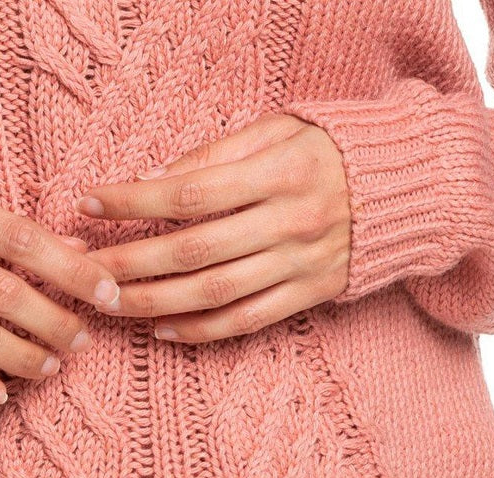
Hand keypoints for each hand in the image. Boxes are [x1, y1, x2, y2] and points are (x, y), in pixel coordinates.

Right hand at [0, 175, 121, 405]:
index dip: (72, 269)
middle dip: (53, 321)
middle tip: (83, 339)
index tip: (109, 294)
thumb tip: (81, 248)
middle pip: (2, 291)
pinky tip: (0, 392)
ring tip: (52, 365)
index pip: (21, 238)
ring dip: (21, 356)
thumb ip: (9, 230)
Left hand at [75, 113, 350, 341]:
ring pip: (212, 293)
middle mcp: (288, 222)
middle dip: (128, 261)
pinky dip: (200, 331)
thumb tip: (152, 179)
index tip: (88, 203)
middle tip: (84, 267)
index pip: (187, 193)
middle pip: (191, 252)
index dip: (132, 201)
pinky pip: (246, 322)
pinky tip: (160, 330)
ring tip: (108, 303)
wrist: (409, 189)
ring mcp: (299, 264)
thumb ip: (216, 155)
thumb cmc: (329, 150)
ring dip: (152, 303)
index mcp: (277, 173)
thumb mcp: (277, 131)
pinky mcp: (307, 295)